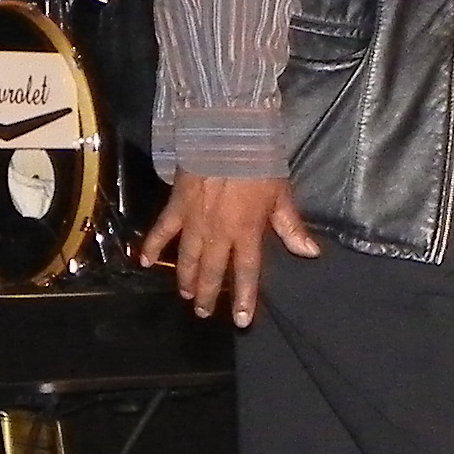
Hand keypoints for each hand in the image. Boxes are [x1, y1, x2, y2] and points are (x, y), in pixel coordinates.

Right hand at [139, 173, 318, 326]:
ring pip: (187, 259)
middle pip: (212, 272)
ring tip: (184, 295)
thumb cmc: (259, 161)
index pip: (246, 273)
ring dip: (185, 279)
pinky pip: (162, 231)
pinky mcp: (176, 206)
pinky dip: (151, 247)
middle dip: (207, 295)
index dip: (244, 298)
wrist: (228, 132)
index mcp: (247, 232)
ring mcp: (194, 222)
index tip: (241, 321)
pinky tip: (143, 262)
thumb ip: (291, 226)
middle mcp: (219, 233)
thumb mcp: (281, 194)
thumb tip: (310, 253)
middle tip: (203, 312)